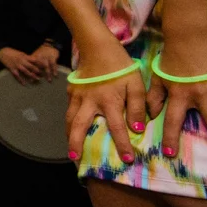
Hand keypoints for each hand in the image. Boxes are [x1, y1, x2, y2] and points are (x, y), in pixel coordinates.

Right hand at [0, 46, 42, 83]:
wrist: (2, 52)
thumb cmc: (12, 52)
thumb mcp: (21, 53)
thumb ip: (27, 58)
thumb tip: (34, 61)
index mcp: (24, 56)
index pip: (35, 60)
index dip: (40, 64)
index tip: (46, 67)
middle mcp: (21, 61)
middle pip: (32, 67)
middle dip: (38, 71)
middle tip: (43, 75)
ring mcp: (17, 65)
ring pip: (26, 72)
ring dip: (32, 76)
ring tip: (37, 79)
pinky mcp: (12, 69)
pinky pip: (17, 75)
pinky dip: (20, 80)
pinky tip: (24, 84)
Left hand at [29, 43, 60, 78]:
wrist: (49, 45)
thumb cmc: (41, 52)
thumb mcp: (35, 56)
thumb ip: (32, 63)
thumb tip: (29, 71)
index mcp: (34, 58)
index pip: (31, 66)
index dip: (30, 73)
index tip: (30, 79)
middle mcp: (39, 58)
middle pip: (37, 67)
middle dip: (37, 74)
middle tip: (36, 81)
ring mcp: (46, 58)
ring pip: (46, 67)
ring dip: (48, 74)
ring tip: (49, 80)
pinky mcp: (52, 58)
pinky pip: (53, 65)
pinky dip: (54, 70)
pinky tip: (55, 75)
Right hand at [63, 37, 147, 165]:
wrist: (98, 47)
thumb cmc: (121, 66)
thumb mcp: (136, 84)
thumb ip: (137, 107)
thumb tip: (137, 129)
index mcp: (109, 100)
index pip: (117, 128)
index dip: (123, 145)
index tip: (128, 160)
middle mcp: (90, 101)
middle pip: (79, 126)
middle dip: (76, 143)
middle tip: (76, 158)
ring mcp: (77, 96)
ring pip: (69, 119)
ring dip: (69, 135)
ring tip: (71, 149)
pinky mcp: (71, 91)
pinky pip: (69, 110)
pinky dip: (70, 122)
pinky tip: (72, 128)